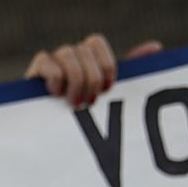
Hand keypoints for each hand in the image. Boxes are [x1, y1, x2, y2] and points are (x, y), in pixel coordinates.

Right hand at [24, 34, 162, 108]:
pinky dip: (56, 78)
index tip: (108, 89)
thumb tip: (155, 47)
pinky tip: (56, 95)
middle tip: (91, 102)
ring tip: (75, 103)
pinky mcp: (32, 74)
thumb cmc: (83, 119)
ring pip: (67, 53)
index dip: (106, 64)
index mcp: (84, 59)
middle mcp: (66, 57)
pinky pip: (45, 61)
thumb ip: (129, 72)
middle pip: (84, 48)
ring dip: (76, 80)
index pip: (95, 42)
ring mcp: (48, 64)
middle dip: (92, 77)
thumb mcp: (109, 96)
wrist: (49, 144)